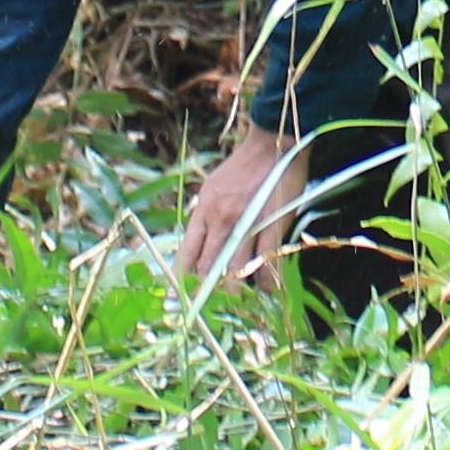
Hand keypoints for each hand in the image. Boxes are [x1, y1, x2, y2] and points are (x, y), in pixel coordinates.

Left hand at [178, 128, 310, 293]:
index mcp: (204, 209)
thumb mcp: (214, 186)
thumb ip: (208, 213)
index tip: (176, 296)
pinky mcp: (272, 224)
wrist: (273, 143)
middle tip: (210, 306)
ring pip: (236, 270)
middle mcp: (220, 219)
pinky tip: (268, 289)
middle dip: (208, 291)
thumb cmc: (245, 165)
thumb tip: (202, 241)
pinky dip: (267, 280)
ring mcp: (247, 223)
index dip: (181, 279)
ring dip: (237, 290)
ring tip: (239, 303)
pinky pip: (266, 261)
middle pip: (209, 267)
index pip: (187, 252)